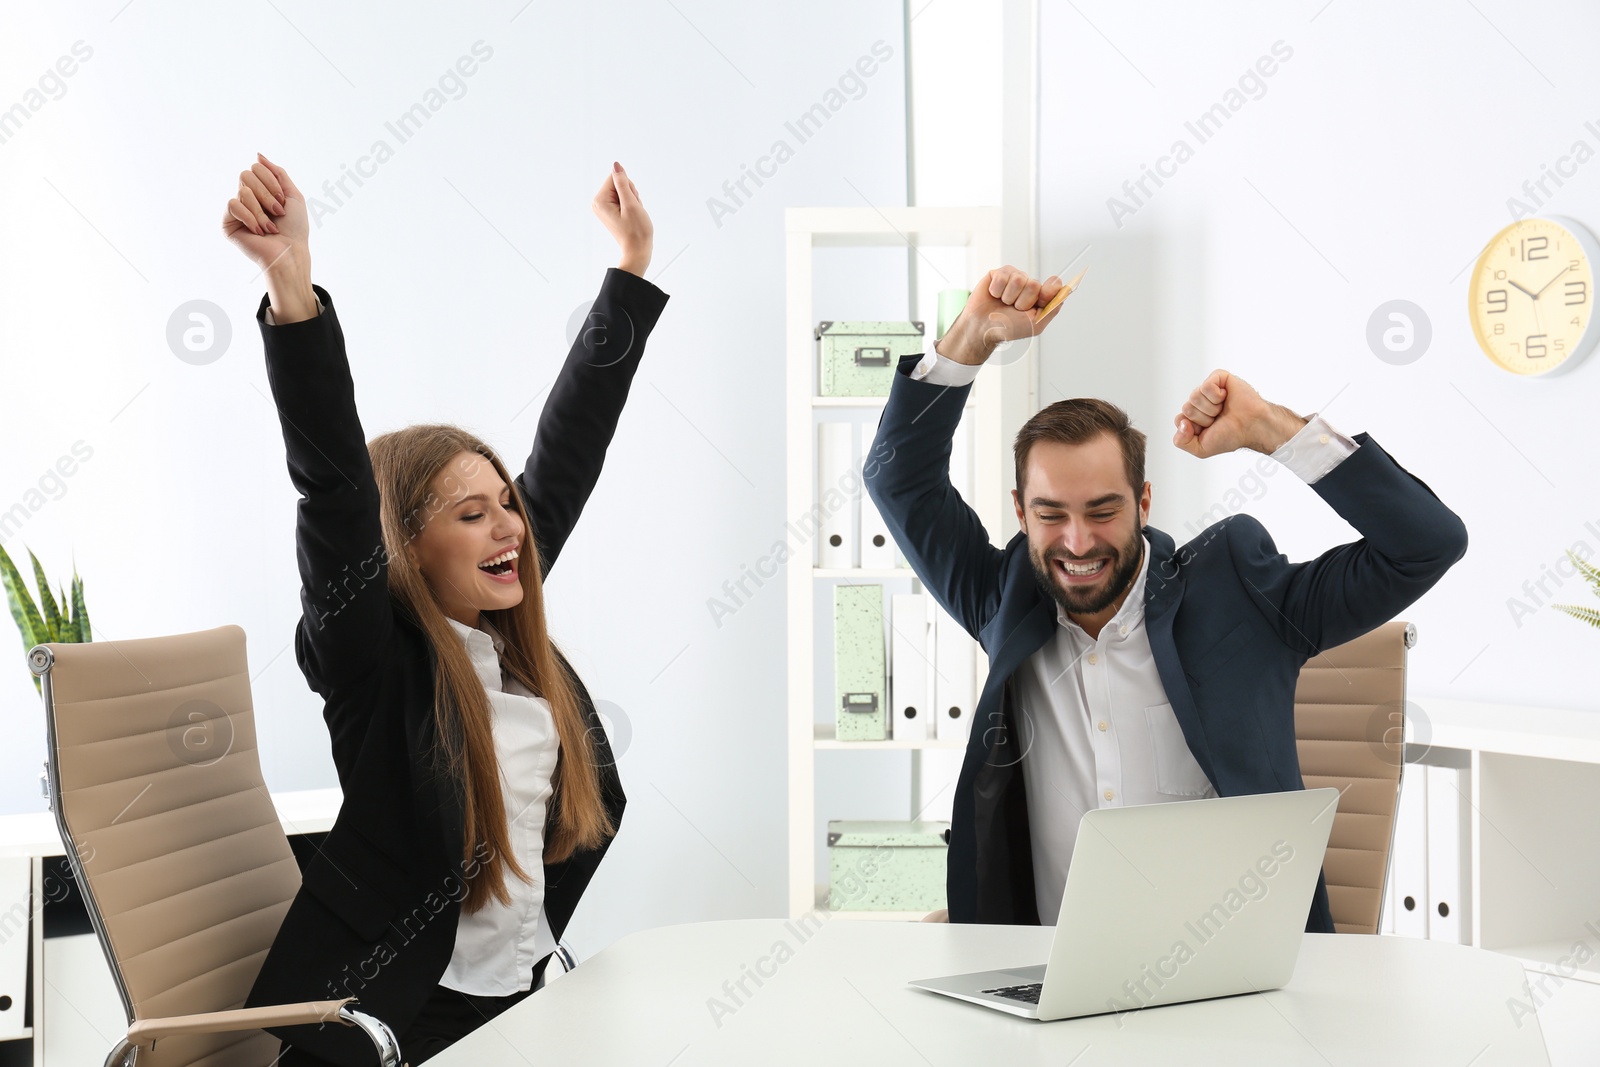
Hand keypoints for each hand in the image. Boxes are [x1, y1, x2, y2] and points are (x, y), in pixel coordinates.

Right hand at [222, 154, 316, 322]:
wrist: (290, 252)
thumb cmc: (295, 228)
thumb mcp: (292, 194)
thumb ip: (277, 173)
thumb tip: (258, 155)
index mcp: (260, 190)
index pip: (256, 168)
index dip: (272, 182)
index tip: (283, 202)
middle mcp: (246, 197)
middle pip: (246, 174)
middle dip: (267, 195)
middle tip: (277, 213)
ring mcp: (236, 210)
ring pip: (242, 191)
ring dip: (262, 211)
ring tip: (270, 227)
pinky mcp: (228, 223)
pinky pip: (232, 204)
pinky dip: (250, 217)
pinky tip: (258, 231)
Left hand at [592, 162, 651, 276]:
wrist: (638, 250)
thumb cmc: (636, 231)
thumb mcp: (631, 203)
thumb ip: (622, 182)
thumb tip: (616, 165)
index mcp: (599, 200)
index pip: (616, 178)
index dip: (629, 188)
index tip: (630, 204)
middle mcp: (598, 203)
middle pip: (618, 184)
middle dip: (630, 194)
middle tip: (633, 211)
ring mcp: (603, 208)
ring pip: (623, 192)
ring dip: (632, 201)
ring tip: (633, 215)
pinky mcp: (610, 211)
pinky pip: (623, 200)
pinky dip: (631, 206)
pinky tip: (632, 216)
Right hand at [934, 266, 1065, 365]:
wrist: (983, 328)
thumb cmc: (1008, 328)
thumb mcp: (1036, 324)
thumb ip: (1053, 307)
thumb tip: (1065, 289)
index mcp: (1041, 296)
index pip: (1054, 284)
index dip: (1047, 293)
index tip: (1039, 302)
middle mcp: (1029, 285)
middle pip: (1035, 284)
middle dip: (1022, 301)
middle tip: (1013, 309)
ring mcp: (1014, 277)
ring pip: (1019, 279)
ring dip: (1009, 297)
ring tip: (1003, 303)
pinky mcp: (999, 274)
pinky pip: (1003, 276)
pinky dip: (997, 290)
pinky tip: (994, 296)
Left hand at [1172, 370, 1304, 457]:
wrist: (1252, 427)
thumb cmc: (1230, 436)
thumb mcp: (1201, 449)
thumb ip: (1181, 442)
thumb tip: (1181, 422)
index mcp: (1194, 416)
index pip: (1179, 419)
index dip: (1194, 428)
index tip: (1210, 429)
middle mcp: (1200, 401)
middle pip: (1187, 408)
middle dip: (1204, 418)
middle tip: (1220, 419)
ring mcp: (1208, 389)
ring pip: (1194, 397)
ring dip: (1211, 408)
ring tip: (1224, 409)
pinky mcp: (1218, 377)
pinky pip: (1206, 386)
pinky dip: (1216, 396)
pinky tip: (1226, 397)